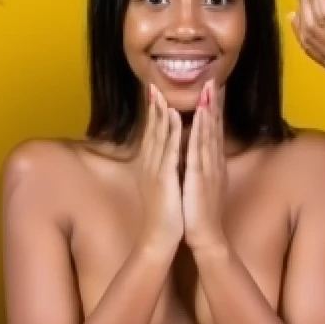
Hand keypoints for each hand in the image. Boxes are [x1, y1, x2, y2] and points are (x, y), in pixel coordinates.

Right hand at [136, 83, 183, 254]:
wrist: (159, 239)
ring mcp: (156, 170)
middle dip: (154, 107)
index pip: (153, 135)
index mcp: (153, 167)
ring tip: (161, 91)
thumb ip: (166, 172)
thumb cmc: (165, 216)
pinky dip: (170, 131)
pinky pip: (168, 149)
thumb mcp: (164, 189)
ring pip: (158, 135)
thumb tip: (171, 159)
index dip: (154, 114)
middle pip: (152, 131)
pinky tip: (173, 115)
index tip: (155, 94)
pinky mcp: (164, 178)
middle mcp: (151, 165)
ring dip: (160, 112)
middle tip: (153, 85)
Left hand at [182, 79, 227, 253]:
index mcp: (212, 165)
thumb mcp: (202, 186)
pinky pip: (200, 148)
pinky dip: (200, 129)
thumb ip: (201, 169)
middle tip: (214, 78)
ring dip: (209, 109)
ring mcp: (209, 168)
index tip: (213, 89)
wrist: (206, 237)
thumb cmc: (201, 214)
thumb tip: (196, 155)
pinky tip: (199, 114)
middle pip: (215, 128)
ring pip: (210, 133)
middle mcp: (214, 163)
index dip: (214, 110)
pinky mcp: (201, 176)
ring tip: (209, 87)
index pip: (213, 132)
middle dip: (214, 103)